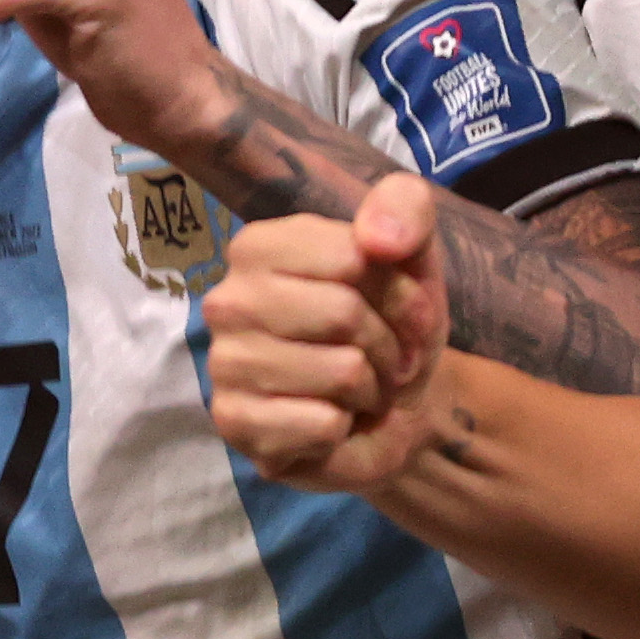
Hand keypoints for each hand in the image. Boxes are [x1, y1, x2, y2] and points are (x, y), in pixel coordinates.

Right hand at [202, 170, 447, 488]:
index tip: (402, 314)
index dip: (400, 294)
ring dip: (370, 390)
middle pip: (344, 313)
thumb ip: (405, 210)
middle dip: (387, 346)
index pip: (354, 256)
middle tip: (382, 360)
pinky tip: (330, 422)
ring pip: (341, 372)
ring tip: (356, 390)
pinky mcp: (234, 422)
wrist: (393, 412)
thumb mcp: (415, 259)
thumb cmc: (391, 327)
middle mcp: (228, 299)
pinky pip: (323, 423)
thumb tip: (378, 239)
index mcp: (259, 246)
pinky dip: (344, 428)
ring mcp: (224, 362)